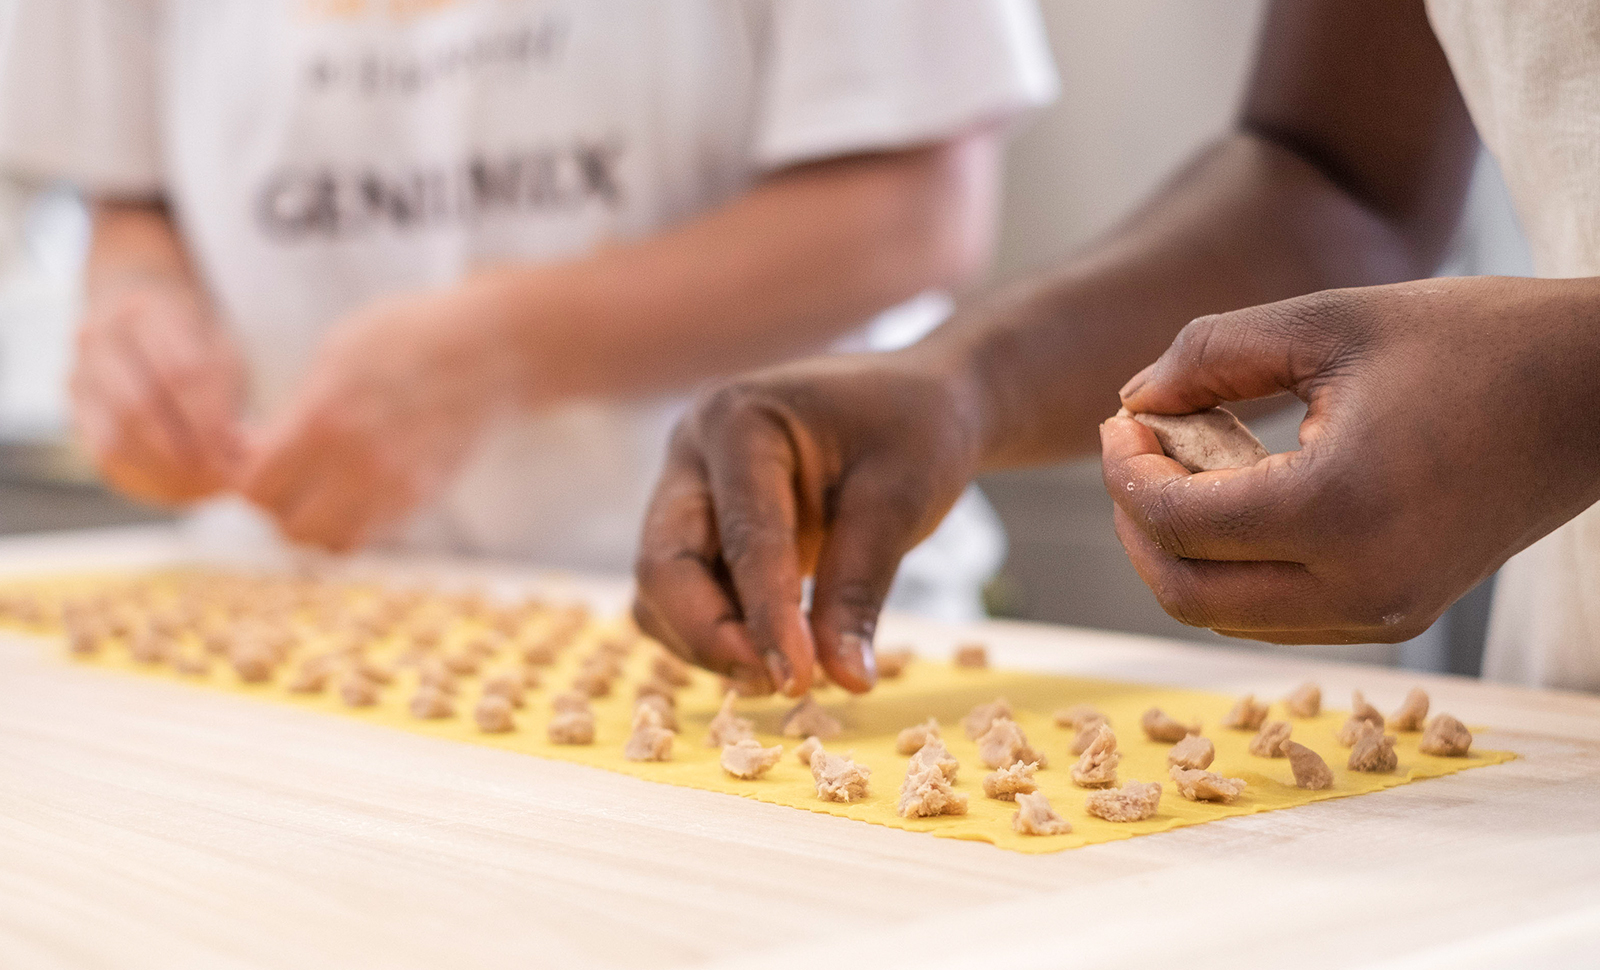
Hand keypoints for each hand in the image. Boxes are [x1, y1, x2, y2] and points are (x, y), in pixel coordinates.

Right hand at [69, 274, 245, 503]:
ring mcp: (81, 364)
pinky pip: (100, 440)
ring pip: (117, 425)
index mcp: (147, 311)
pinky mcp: (74, 394)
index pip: (180, 372)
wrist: (138, 303)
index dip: (209, 416)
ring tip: (199, 484)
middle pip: (143, 402)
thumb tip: (239, 451)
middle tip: (218, 473)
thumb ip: (227, 394)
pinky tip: (166, 484)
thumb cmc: (194, 334)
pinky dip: (135, 467)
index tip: (237, 446)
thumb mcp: (221, 349)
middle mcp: (102, 334)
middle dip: (185, 444)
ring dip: (161, 461)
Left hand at [240, 290, 523, 551]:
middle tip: (283, 475)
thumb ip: (294, 409)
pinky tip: (354, 489)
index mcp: (326, 420)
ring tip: (317, 490)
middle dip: (277, 505)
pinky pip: (371, 535)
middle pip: (289, 527)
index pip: (256, 488)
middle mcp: (361, 465)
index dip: (244, 476)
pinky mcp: (424, 498)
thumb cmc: (410, 337)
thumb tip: (255, 449)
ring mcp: (398, 488)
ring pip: (332, 543)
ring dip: (316, 524)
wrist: (492, 351)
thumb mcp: (335, 354)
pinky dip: (353, 523)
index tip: (251, 456)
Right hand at [633, 349, 984, 695]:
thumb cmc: (914, 432)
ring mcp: (687, 486)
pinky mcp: (699, 524)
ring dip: (710, 642)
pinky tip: (777, 651)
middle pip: (664, 564)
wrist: (918, 400)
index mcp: (739, 420)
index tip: (796, 682)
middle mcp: (693, 449)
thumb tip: (843, 681)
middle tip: (777, 685)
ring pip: (662, 589)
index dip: (766, 616)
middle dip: (710, 635)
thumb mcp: (899, 502)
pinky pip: (685, 594)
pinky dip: (719, 632)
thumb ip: (859, 590)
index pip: (742, 537)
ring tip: (789, 673)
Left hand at [1100, 276, 1599, 643]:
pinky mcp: (1400, 615)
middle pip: (1186, 593)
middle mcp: (1360, 587)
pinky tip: (1238, 496)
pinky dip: (1234, 566)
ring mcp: (1383, 614)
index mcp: (1337, 511)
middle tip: (1133, 453)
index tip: (1119, 421)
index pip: (1176, 523)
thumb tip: (1132, 402)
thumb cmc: (1471, 338)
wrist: (1598, 389)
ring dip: (1181, 549)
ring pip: (1226, 615)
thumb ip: (1208, 355)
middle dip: (1136, 523)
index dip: (1123, 472)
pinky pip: (1278, 614)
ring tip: (1185, 466)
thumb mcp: (1325, 321)